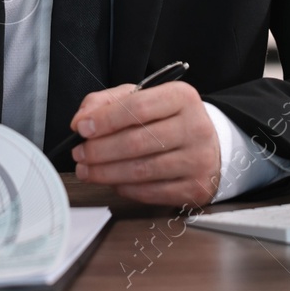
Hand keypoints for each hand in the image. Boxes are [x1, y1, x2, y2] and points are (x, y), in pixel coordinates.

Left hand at [69, 81, 220, 206]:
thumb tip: (82, 121)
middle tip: (79, 154)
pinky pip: (150, 192)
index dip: (105, 119)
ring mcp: (198, 160)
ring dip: (105, 173)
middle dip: (99, 150)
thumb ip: (108, 102)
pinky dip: (124, 188)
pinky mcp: (195, 188)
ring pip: (140, 170)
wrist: (210, 145)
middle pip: (136, 142)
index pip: (138, 106)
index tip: (82, 128)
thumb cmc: (170, 120)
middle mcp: (195, 127)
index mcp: (182, 97)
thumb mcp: (142, 98)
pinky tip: (113, 182)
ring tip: (87, 170)